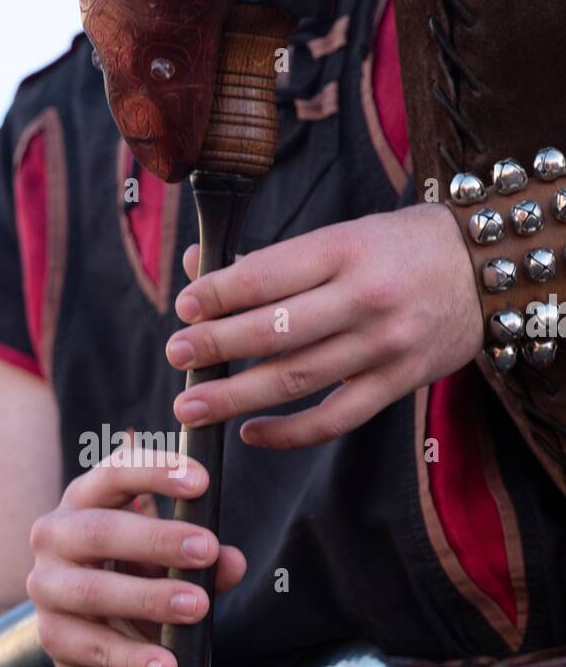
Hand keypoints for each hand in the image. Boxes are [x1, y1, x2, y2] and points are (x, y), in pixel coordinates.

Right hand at [26, 438, 245, 666]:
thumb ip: (204, 558)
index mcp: (85, 499)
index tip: (202, 481)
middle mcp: (55, 536)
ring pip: (92, 590)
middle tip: (207, 549)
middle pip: (99, 531)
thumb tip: (232, 561)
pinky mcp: (53, 635)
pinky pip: (92, 646)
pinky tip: (167, 665)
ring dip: (148, 599)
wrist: (90, 632)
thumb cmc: (133, 574)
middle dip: (157, 539)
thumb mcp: (169, 559)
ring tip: (197, 607)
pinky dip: (133, 658)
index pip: (114, 472)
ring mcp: (47, 587)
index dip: (155, 472)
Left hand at [166, 203, 482, 449]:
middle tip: (176, 357)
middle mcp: (365, 298)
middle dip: (215, 346)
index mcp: (346, 249)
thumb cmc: (403, 247)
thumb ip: (276, 259)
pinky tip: (250, 433)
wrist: (490, 271)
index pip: (267, 275)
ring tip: (192, 406)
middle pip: (275, 330)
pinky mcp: (398, 384)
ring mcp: (384, 346)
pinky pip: (334, 419)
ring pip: (296, 379)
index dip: (218, 295)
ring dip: (236, 396)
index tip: (184, 308)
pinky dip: (289, 433)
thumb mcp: (345, 233)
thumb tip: (200, 270)